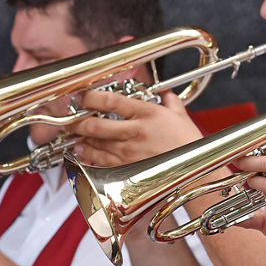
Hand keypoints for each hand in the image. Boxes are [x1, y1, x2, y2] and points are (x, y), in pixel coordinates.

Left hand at [71, 90, 201, 166]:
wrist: (195, 173)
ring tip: (73, 134)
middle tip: (70, 118)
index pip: (111, 102)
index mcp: (147, 114)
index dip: (90, 97)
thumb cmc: (189, 145)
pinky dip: (88, 156)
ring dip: (80, 139)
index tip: (81, 95)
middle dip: (77, 121)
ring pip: (95, 144)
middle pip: (95, 125)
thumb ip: (169, 101)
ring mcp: (129, 152)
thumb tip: (165, 92)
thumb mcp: (181, 116)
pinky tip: (82, 151)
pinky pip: (101, 162)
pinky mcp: (127, 169)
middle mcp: (135, 132)